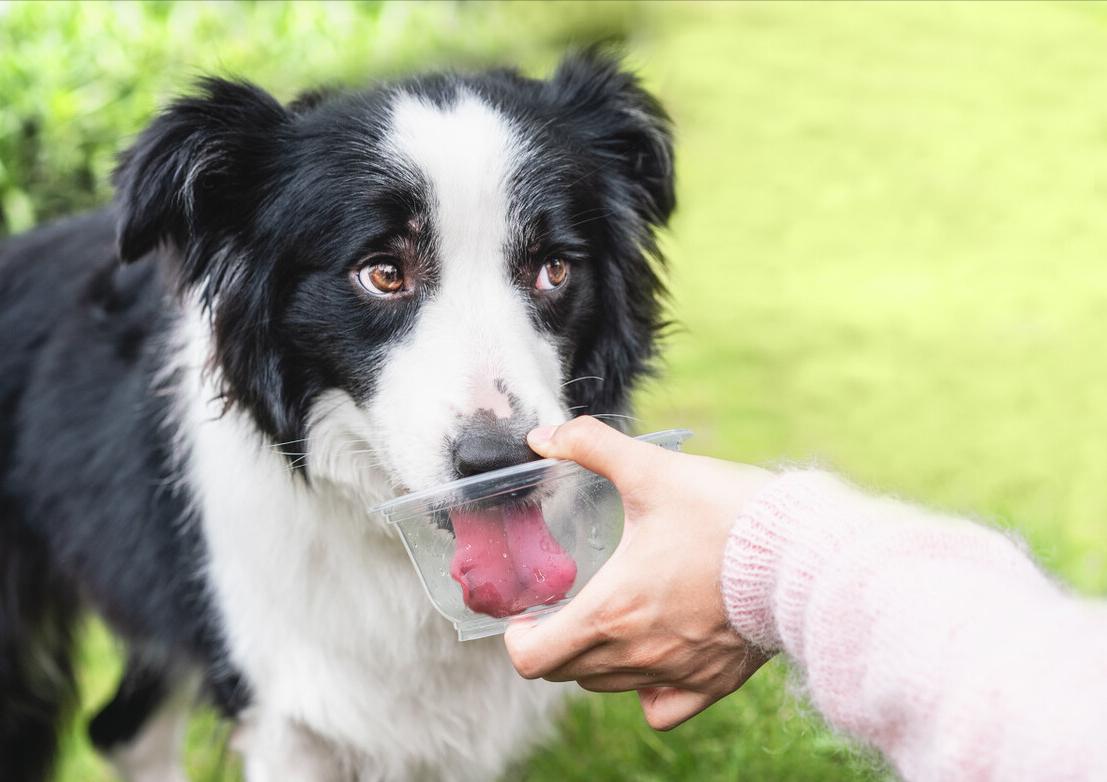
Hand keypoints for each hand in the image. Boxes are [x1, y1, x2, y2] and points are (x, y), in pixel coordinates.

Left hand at [504, 416, 774, 730]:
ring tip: (605, 622)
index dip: (519, 639)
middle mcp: (637, 653)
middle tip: (562, 610)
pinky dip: (646, 691)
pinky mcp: (714, 682)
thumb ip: (590, 446)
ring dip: (593, 660)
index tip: (526, 616)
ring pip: (608, 686)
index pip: (533, 658)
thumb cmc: (727, 513)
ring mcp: (676, 673)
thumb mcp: (652, 469)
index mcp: (612, 610)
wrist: (802, 552)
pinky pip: (662, 708)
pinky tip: (651, 658)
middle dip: (552, 644)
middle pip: (565, 674)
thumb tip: (544, 434)